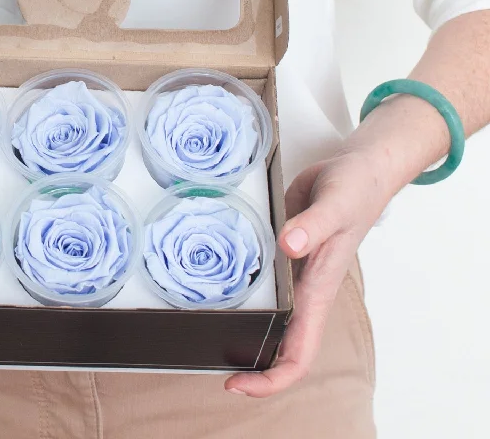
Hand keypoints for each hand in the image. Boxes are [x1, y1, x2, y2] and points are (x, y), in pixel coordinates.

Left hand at [225, 149, 389, 396]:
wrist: (357, 169)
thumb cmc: (356, 192)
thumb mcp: (336, 206)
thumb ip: (313, 226)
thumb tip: (289, 245)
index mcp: (318, 290)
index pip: (298, 353)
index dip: (271, 378)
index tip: (236, 384)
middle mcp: (302, 287)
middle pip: (276, 341)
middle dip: (246, 362)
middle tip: (203, 360)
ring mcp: (289, 269)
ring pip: (264, 309)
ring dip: (238, 322)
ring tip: (195, 326)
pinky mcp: (277, 247)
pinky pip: (257, 274)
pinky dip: (236, 282)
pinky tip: (208, 275)